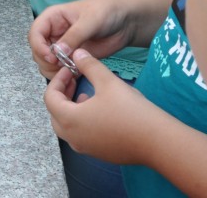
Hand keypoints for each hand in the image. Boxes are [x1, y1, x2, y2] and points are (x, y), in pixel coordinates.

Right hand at [29, 0, 134, 78]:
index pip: (35, 33)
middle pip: (37, 51)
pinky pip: (60, 70)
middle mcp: (53, 33)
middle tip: (63, 66)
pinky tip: (75, 75)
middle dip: (47, 61)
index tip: (51, 57)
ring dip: (53, 71)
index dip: (38, 46)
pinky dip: (63, 76)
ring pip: (46, 63)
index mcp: (53, 18)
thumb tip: (57, 52)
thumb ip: (74, 36)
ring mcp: (62, 47)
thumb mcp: (90, 20)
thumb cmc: (107, 12)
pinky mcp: (71, 59)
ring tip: (71, 71)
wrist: (125, 22)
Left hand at [44, 50, 163, 164]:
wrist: (157, 141)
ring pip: (67, 126)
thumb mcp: (107, 81)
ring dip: (70, 108)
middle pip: (55, 113)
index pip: (50, 98)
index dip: (57, 80)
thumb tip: (77, 53)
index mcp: (69, 119)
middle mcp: (73, 137)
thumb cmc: (130, 110)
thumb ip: (88, 65)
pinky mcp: (98, 153)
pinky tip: (98, 110)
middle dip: (61, 94)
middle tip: (73, 79)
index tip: (70, 69)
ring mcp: (85, 148)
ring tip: (85, 93)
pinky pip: (80, 136)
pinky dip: (81, 121)